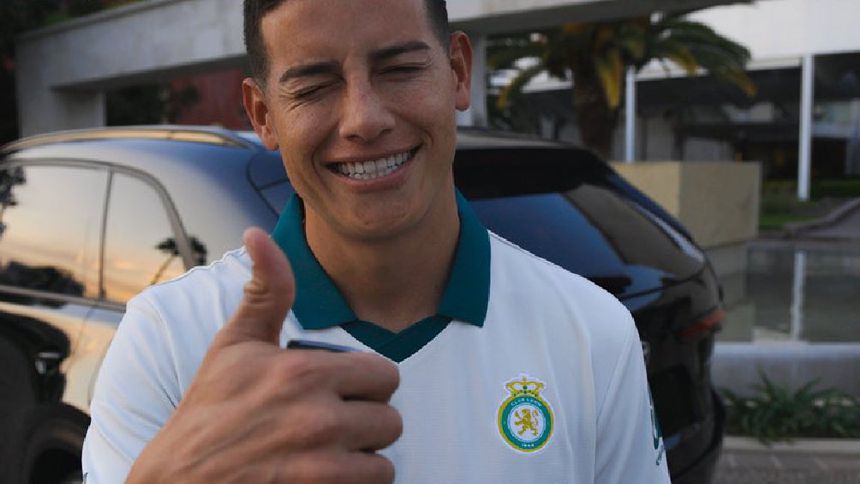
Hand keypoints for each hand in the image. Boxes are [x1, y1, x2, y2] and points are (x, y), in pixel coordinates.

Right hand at [127, 227, 401, 482]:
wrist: (177, 481)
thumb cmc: (208, 411)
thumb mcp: (234, 345)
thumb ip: (264, 290)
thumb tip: (258, 232)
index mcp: (304, 373)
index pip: (386, 375)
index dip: (365, 383)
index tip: (340, 391)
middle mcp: (317, 418)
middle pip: (391, 419)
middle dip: (366, 421)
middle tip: (332, 425)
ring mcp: (320, 466)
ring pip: (385, 459)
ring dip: (363, 458)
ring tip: (328, 452)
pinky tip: (325, 476)